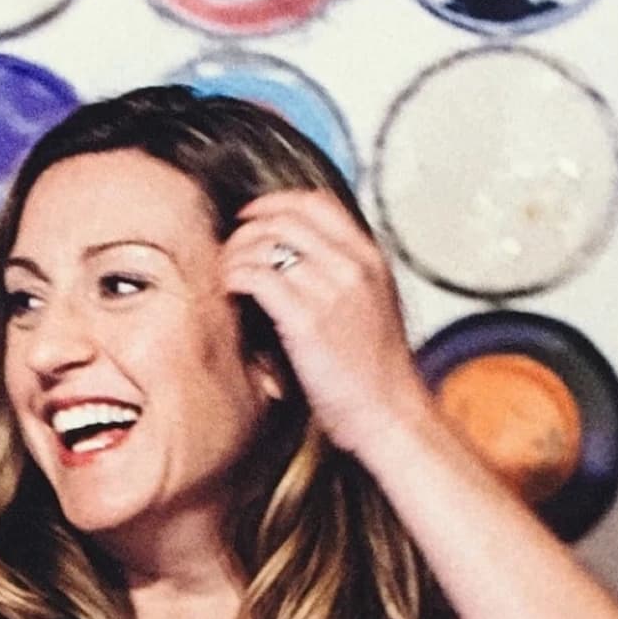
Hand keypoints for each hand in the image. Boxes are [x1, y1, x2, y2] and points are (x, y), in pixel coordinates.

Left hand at [221, 190, 428, 454]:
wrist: (391, 415)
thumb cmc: (377, 374)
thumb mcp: (373, 307)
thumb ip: (344, 277)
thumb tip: (299, 261)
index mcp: (370, 259)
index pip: (316, 203)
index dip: (274, 203)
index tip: (252, 217)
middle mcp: (353, 266)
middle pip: (284, 219)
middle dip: (247, 229)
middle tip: (230, 250)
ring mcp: (331, 291)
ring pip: (265, 245)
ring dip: (235, 255)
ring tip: (226, 276)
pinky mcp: (307, 320)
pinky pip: (256, 277)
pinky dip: (234, 278)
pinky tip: (230, 294)